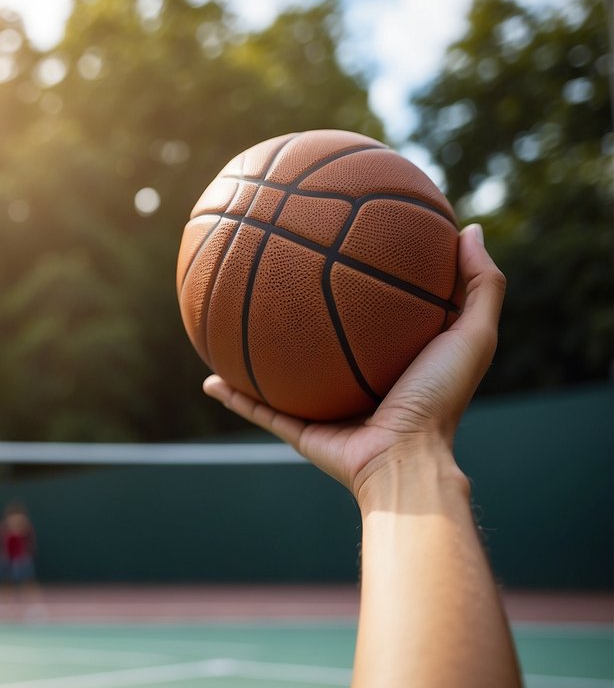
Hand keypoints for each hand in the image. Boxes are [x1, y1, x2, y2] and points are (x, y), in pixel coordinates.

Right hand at [203, 223, 504, 503]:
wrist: (405, 459)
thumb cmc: (440, 400)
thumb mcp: (472, 335)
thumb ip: (480, 285)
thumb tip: (470, 228)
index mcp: (391, 363)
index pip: (373, 317)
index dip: (359, 286)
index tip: (342, 248)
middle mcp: (355, 385)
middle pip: (319, 343)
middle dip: (297, 314)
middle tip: (277, 279)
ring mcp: (325, 409)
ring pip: (280, 377)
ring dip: (255, 355)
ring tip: (231, 324)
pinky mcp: (300, 431)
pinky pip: (258, 409)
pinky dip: (232, 395)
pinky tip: (208, 377)